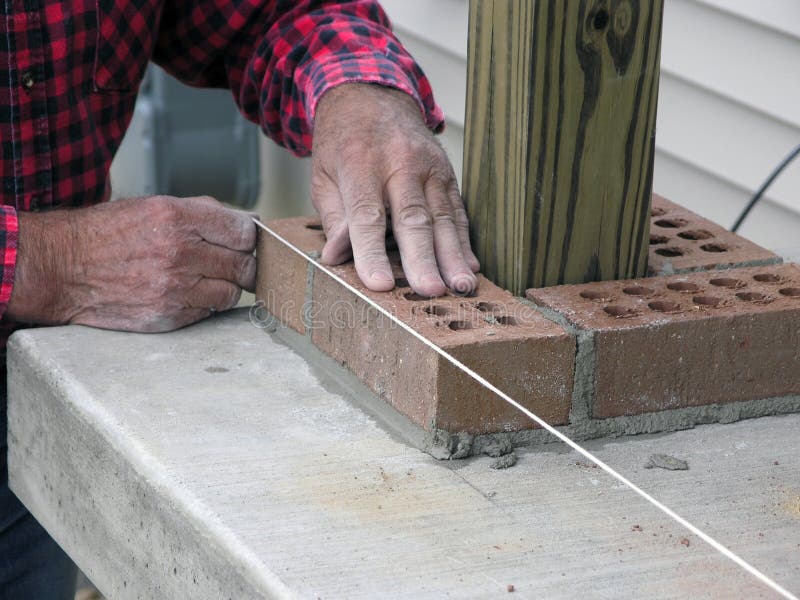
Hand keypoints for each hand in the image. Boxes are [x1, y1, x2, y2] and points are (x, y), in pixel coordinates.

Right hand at [6, 195, 255, 332]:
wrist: (63, 267)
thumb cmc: (108, 234)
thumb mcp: (154, 206)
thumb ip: (204, 212)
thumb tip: (246, 223)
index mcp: (179, 219)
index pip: (245, 232)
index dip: (249, 237)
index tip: (244, 240)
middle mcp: (180, 253)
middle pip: (245, 266)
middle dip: (244, 264)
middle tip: (233, 263)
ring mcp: (175, 289)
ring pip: (232, 293)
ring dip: (226, 286)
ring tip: (205, 278)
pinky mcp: (169, 317)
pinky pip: (208, 313)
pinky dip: (204, 304)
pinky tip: (185, 293)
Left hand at [311, 83, 478, 296]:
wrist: (371, 97)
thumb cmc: (343, 146)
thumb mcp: (324, 177)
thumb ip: (334, 217)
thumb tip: (337, 256)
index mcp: (360, 164)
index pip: (367, 216)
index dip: (372, 253)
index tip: (379, 285)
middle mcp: (400, 163)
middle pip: (413, 218)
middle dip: (423, 259)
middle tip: (430, 292)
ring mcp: (429, 166)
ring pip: (443, 216)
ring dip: (454, 256)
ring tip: (462, 286)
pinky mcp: (447, 173)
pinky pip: (457, 210)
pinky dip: (464, 240)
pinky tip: (471, 266)